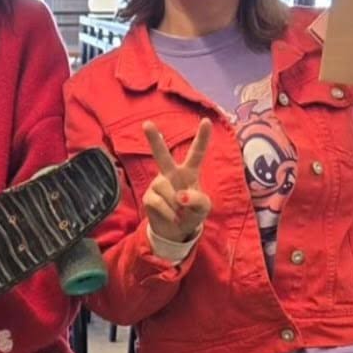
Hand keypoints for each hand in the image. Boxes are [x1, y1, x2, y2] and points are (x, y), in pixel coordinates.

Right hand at [142, 118, 212, 243]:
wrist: (176, 231)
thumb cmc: (192, 213)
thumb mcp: (203, 208)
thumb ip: (198, 200)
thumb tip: (180, 196)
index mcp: (189, 172)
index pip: (197, 153)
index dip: (202, 137)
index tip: (206, 121)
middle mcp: (171, 173)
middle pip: (162, 154)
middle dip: (154, 139)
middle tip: (146, 123)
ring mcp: (158, 184)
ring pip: (164, 187)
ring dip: (175, 204)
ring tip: (179, 211)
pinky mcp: (149, 197)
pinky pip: (158, 201)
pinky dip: (168, 212)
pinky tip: (172, 216)